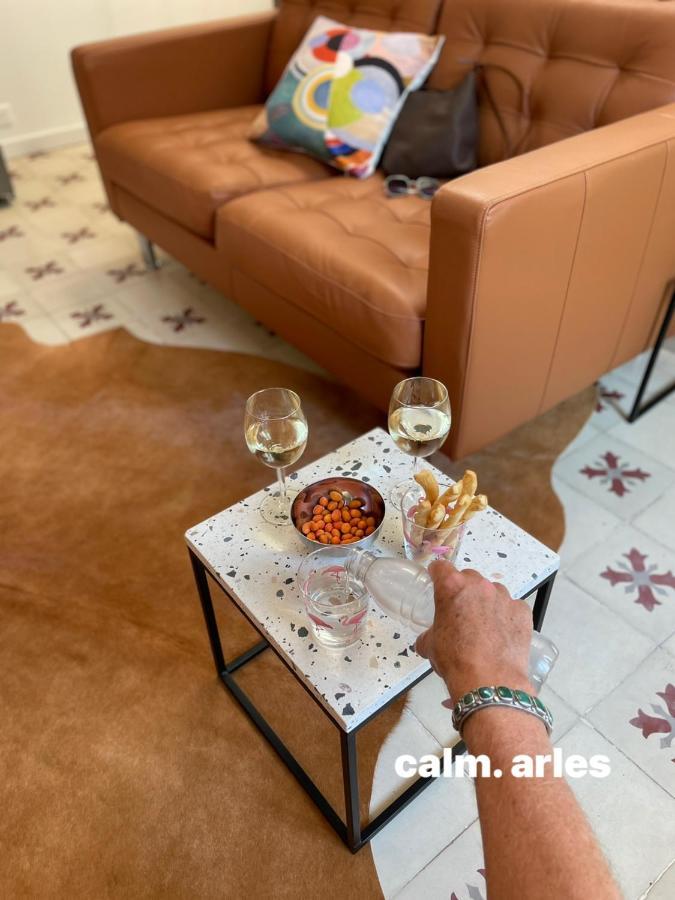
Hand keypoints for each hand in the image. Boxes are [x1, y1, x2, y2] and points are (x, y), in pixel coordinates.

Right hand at [415, 561, 533, 699]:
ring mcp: (504, 597)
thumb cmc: (455, 659)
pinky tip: (502, 634)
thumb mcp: (430, 646)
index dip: (437, 574)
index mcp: (452, 587)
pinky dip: (507, 616)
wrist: (488, 680)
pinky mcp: (522, 611)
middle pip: (469, 578)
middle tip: (461, 612)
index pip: (441, 567)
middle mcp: (479, 585)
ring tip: (484, 626)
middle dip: (464, 590)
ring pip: (493, 591)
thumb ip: (427, 635)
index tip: (437, 582)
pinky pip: (513, 607)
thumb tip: (426, 641)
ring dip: (487, 602)